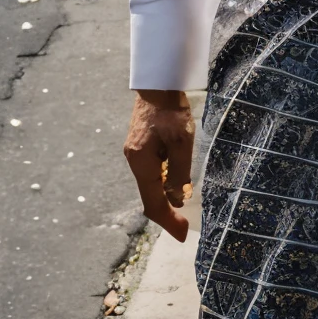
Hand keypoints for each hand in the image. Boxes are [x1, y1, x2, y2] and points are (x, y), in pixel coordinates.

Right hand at [123, 89, 194, 241]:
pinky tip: (173, 182)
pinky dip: (162, 183)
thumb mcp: (182, 142)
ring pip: (150, 184)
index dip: (168, 221)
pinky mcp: (139, 146)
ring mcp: (135, 153)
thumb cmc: (171, 111)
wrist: (157, 83)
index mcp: (142, 164)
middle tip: (184, 227)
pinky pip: (151, 172)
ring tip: (181, 208)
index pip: (153, 203)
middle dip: (166, 213)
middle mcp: (134, 162)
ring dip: (164, 197)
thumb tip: (177, 200)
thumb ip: (179, 173)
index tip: (182, 235)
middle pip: (149, 197)